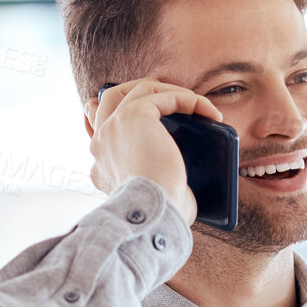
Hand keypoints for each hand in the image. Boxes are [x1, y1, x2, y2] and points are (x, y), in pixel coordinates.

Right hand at [86, 79, 222, 226]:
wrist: (151, 214)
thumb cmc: (158, 216)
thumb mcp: (152, 200)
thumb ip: (158, 186)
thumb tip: (186, 188)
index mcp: (101, 168)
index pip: (98, 131)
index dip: (121, 118)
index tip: (148, 117)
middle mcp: (101, 144)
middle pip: (110, 98)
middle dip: (139, 92)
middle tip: (169, 97)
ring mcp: (113, 126)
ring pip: (138, 89)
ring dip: (169, 92)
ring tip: (195, 104)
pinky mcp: (134, 115)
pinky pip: (163, 95)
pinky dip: (189, 100)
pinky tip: (209, 112)